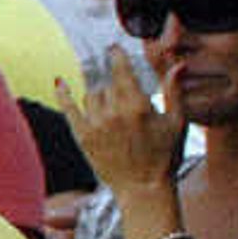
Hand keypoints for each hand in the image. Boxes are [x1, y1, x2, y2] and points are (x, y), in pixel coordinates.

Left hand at [64, 50, 184, 197]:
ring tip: (107, 98)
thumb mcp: (178, 122)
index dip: (115, 56)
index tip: (112, 48)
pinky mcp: (83, 137)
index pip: (121, 71)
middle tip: (117, 87)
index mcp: (138, 106)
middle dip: (113, 83)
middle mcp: (114, 113)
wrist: (144, 189)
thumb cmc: (165, 156)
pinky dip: (63, 94)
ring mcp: (95, 125)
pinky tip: (59, 82)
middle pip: (107, 84)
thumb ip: (174, 91)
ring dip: (98, 92)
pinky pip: (69, 109)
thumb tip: (177, 64)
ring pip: (91, 95)